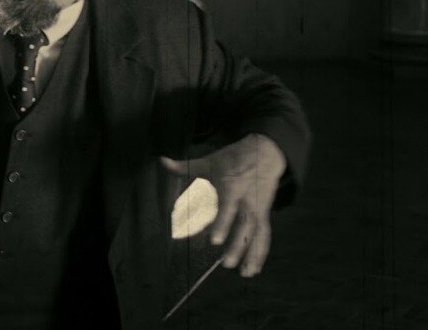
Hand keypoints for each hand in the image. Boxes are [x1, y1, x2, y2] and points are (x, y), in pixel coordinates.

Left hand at [161, 134, 285, 276]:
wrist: (266, 152)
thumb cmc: (233, 158)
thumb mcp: (210, 160)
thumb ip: (184, 167)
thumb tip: (162, 161)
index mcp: (231, 186)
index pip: (227, 207)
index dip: (222, 223)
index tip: (214, 240)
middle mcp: (246, 200)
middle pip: (243, 225)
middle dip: (237, 245)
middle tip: (226, 263)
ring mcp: (257, 209)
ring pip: (256, 234)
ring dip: (252, 254)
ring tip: (245, 273)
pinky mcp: (264, 214)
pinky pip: (264, 235)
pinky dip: (261, 253)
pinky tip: (254, 269)